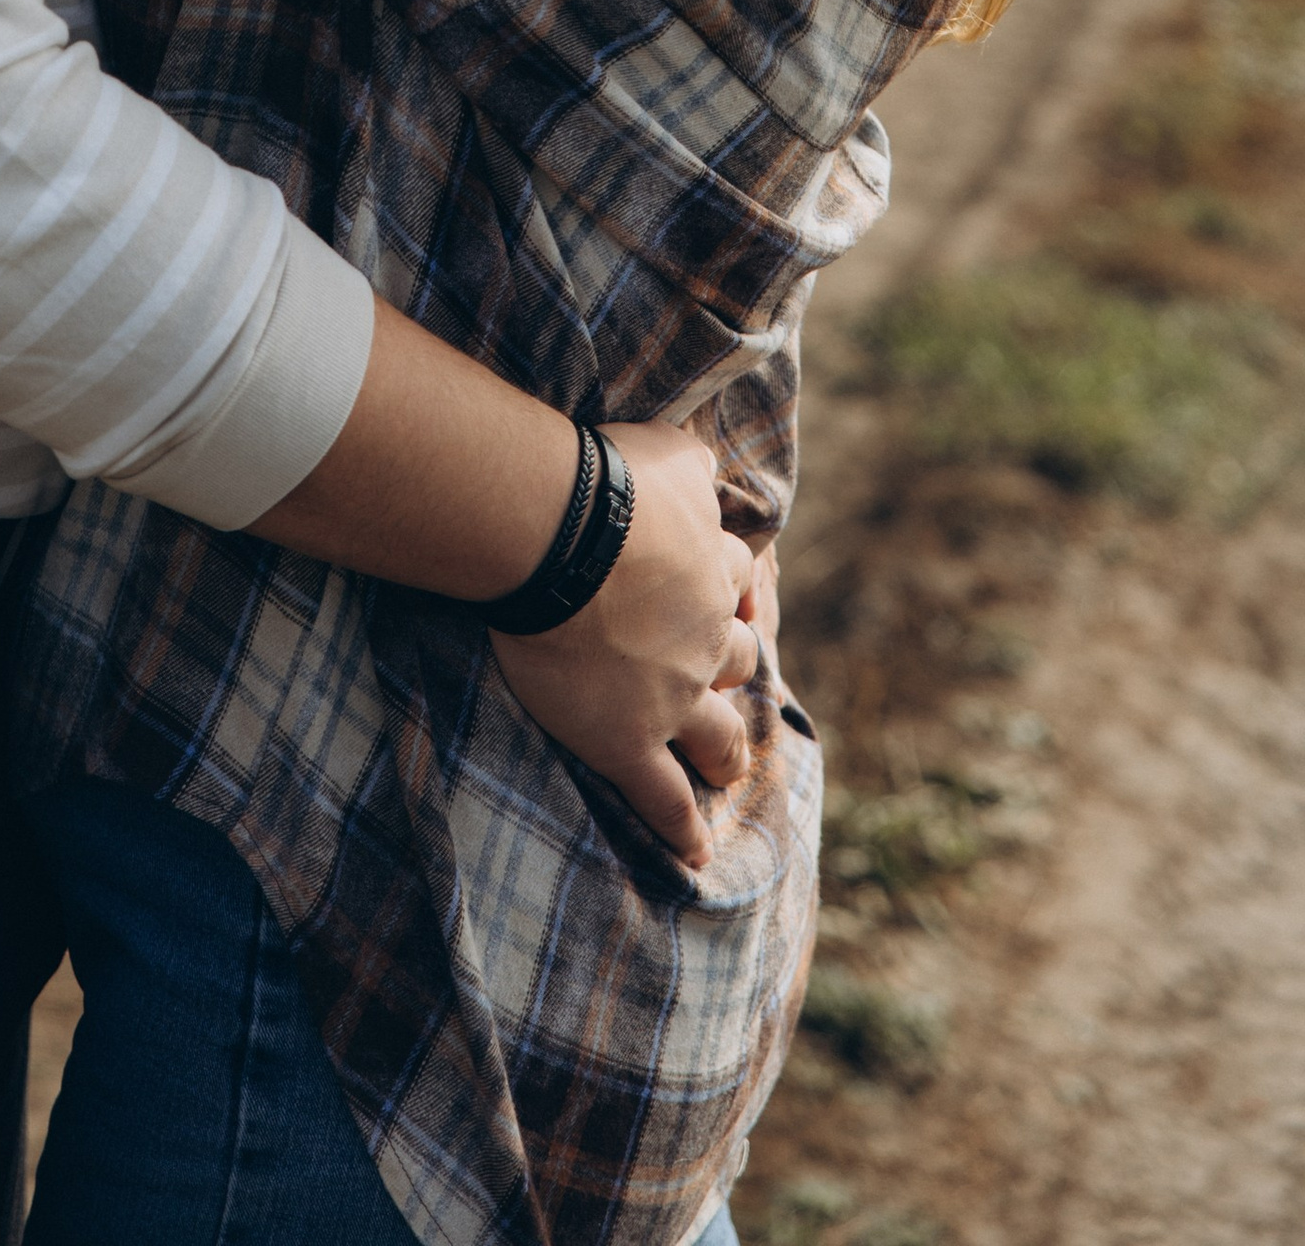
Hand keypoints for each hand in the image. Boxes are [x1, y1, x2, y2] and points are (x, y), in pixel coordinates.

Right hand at [487, 424, 763, 869]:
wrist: (562, 537)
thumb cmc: (606, 482)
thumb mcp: (667, 450)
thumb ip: (690, 460)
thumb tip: (710, 459)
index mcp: (713, 567)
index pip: (735, 571)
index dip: (724, 573)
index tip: (719, 579)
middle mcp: (707, 637)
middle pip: (742, 658)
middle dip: (735, 666)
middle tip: (727, 678)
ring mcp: (673, 697)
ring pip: (719, 735)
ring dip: (725, 748)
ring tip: (726, 765)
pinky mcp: (630, 742)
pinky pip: (664, 798)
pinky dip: (682, 828)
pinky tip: (694, 854)